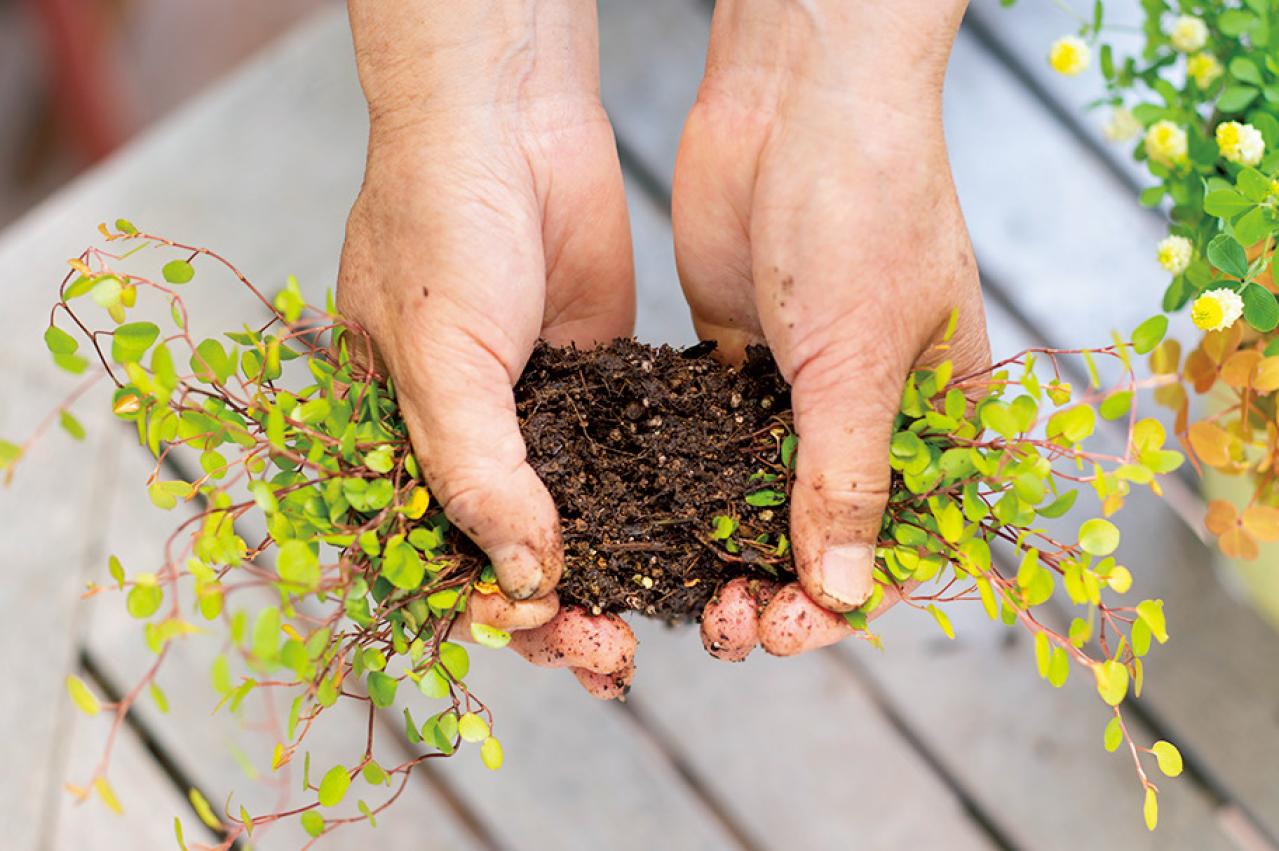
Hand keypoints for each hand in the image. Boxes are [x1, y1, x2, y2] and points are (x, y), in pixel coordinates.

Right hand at [338, 1, 636, 696]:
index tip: (548, 636)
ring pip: (577, 527)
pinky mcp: (601, 383)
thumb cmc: (437, 222)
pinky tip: (686, 549)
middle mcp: (472, 442)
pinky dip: (650, 512)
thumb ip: (478, 475)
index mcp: (402, 448)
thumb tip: (527, 581)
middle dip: (561, 616)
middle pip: (513, 561)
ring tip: (654, 624)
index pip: (442, 562)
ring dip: (611, 579)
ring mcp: (540, 416)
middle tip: (612, 653)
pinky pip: (626, 466)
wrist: (507, 117)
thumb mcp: (439, 359)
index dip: (490, 613)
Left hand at [672, 0, 989, 657]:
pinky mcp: (736, 357)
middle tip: (727, 623)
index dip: (847, 600)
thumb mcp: (862, 357)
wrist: (795, 94)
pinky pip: (713, 444)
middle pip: (827, 532)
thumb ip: (844, 479)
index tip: (787, 628)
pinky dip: (691, 487)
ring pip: (763, 497)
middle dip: (780, 587)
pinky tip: (656, 524)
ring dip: (728, 549)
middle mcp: (870, 411)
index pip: (903, 542)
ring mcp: (798, 386)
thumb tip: (843, 592)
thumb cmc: (867, 205)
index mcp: (937, 418)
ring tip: (690, 593)